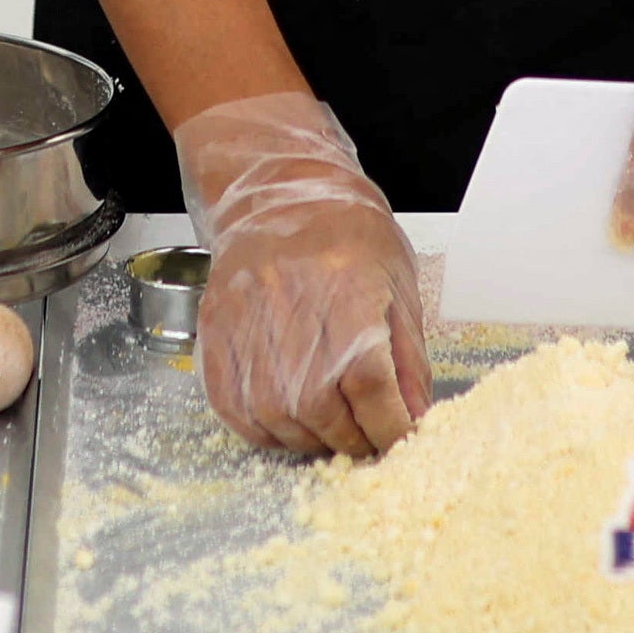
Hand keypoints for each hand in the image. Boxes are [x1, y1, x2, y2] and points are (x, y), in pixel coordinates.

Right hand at [177, 90, 430, 459]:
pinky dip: (265, 430)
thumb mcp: (398, 287)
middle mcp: (293, 315)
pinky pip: (235, 410)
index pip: (371, 389)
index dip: (391, 427)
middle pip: (324, 415)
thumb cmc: (347, 234)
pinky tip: (288, 419)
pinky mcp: (216, 335)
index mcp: (348, 298)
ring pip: (279, 422)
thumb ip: (408, 359)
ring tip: (329, 425)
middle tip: (367, 434)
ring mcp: (247, 326)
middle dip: (354, 439)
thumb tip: (417, 419)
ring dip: (311, 439)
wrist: (282, 193)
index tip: (401, 436)